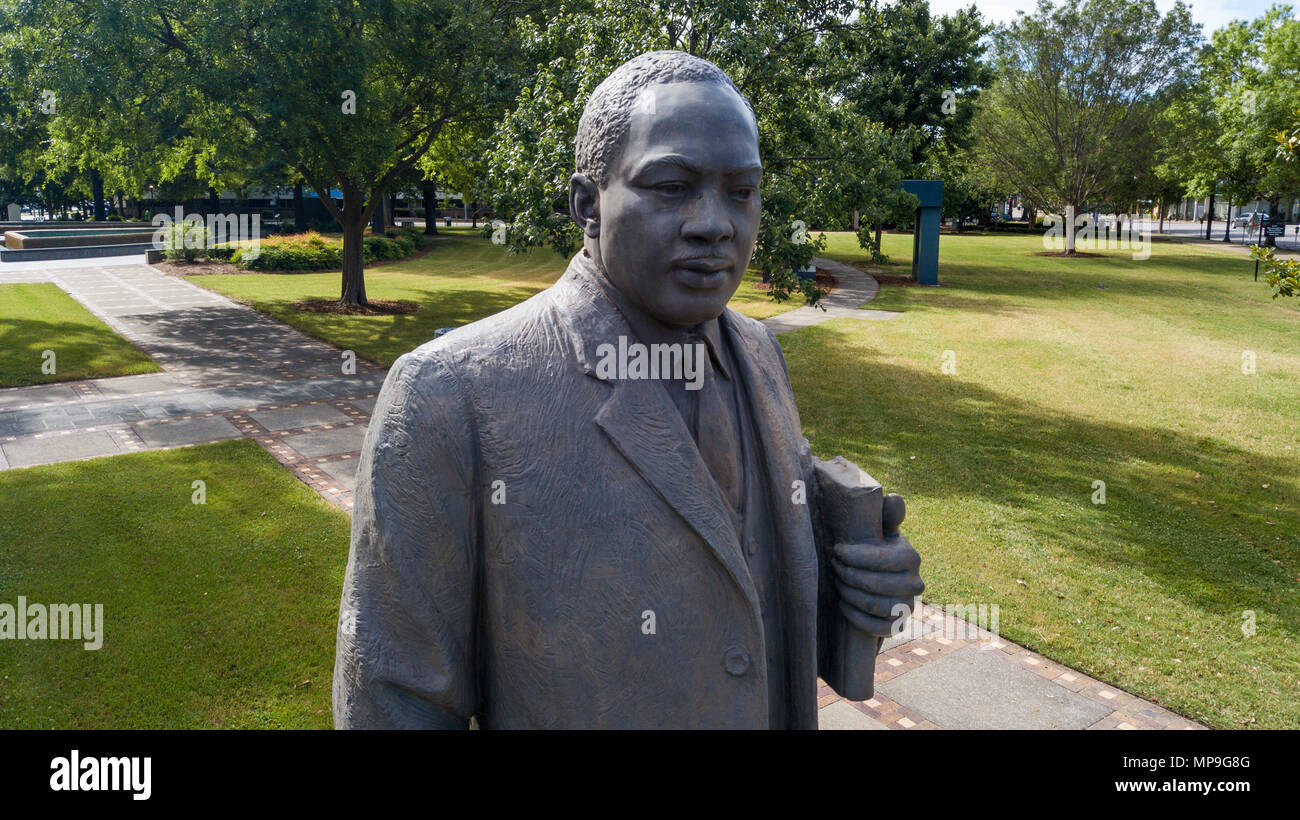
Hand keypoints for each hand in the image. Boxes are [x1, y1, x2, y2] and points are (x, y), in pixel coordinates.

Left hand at [830, 494, 922, 635]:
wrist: (882, 583)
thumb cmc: (877, 550)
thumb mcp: (881, 531)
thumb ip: (886, 514)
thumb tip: (893, 498)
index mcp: (912, 557)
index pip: (886, 559)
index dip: (858, 556)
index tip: (837, 550)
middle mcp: (915, 583)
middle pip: (877, 585)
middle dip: (849, 575)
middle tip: (833, 567)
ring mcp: (908, 607)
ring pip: (876, 606)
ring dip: (850, 595)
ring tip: (836, 583)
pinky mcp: (898, 626)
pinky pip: (878, 628)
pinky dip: (856, 617)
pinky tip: (842, 604)